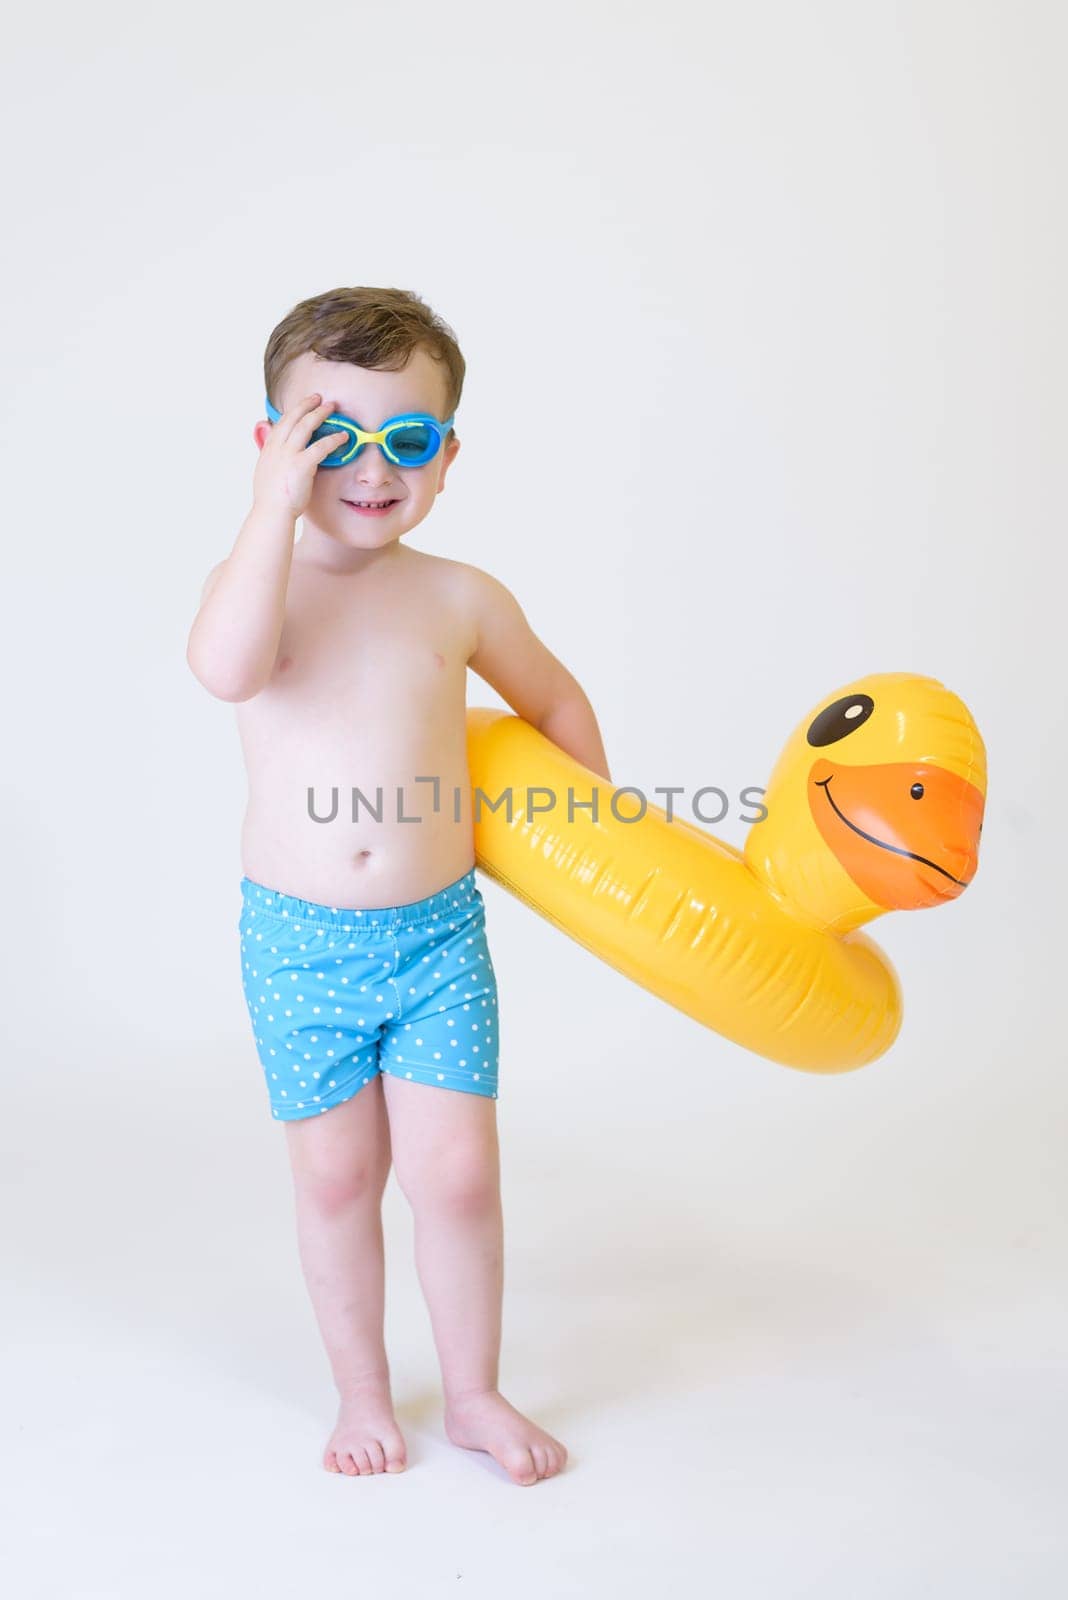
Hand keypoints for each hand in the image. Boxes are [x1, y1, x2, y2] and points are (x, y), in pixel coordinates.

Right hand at [252, 393, 343, 517]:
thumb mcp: (265, 475)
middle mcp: (276, 448)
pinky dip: (333, 439)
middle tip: (318, 397)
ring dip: (319, 413)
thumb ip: (271, 460)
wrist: (271, 513)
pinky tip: (344, 436)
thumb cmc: (271, 501)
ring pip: (305, 426)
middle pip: (292, 418)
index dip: (292, 412)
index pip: (280, 424)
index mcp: (268, 450)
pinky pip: (320, 446)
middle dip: (306, 405)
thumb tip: (274, 456)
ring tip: (332, 407)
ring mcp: (288, 455)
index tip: (302, 406)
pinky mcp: (301, 465)